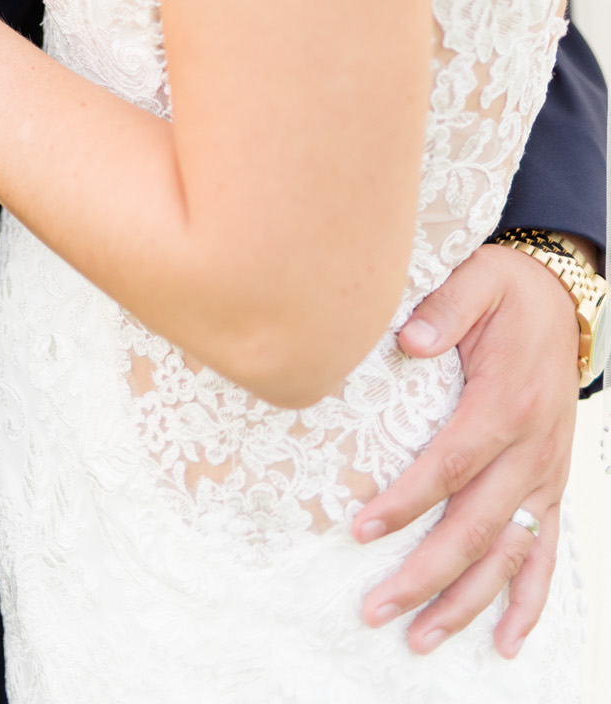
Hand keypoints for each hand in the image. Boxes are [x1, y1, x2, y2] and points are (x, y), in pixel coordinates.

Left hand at [356, 244, 579, 656]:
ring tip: (421, 638)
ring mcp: (546, 475)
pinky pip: (546, 553)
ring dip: (466, 602)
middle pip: (475, 525)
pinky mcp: (552, 486)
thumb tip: (407, 341)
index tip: (362, 529)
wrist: (561, 300)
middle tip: (376, 607)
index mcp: (505, 403)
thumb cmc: (506, 293)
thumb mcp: (478, 281)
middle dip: (425, 574)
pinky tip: (506, 641)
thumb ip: (444, 309)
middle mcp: (531, 450)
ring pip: (508, 553)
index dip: (407, 501)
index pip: (450, 465)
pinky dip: (529, 601)